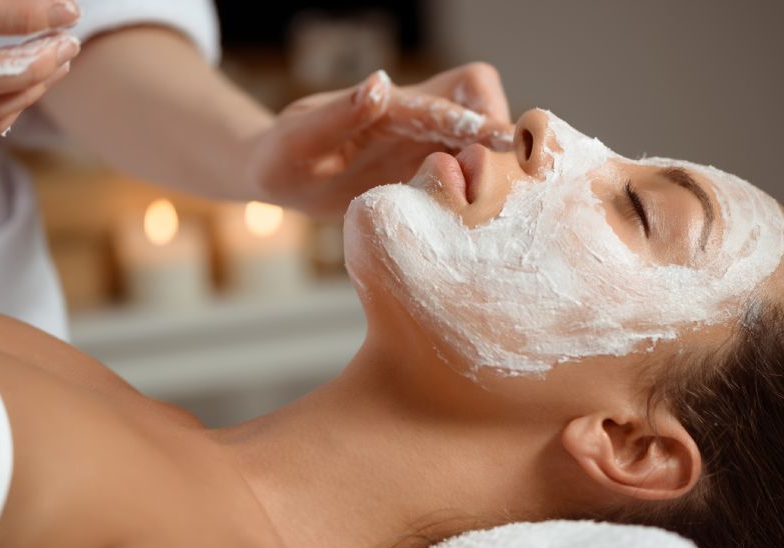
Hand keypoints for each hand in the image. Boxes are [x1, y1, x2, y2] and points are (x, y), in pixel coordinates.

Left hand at [243, 63, 514, 216]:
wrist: (276, 177)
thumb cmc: (281, 157)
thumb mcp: (300, 140)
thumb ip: (339, 115)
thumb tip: (381, 86)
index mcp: (394, 106)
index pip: (459, 92)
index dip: (485, 115)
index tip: (500, 148)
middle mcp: (417, 121)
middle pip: (484, 106)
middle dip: (504, 138)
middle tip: (506, 185)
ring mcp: (422, 148)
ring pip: (480, 144)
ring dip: (495, 171)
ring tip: (499, 210)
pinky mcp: (422, 176)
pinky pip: (464, 177)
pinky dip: (479, 193)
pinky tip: (480, 225)